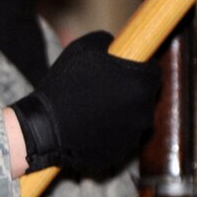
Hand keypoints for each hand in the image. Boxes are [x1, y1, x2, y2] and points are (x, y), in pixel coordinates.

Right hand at [9, 32, 160, 174]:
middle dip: (129, 91)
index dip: (139, 67)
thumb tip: (118, 45)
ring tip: (92, 108)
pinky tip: (88, 125)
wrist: (43, 128)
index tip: (123, 68)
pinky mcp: (119, 154)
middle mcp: (144, 112)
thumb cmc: (64, 85)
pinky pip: (118, 137)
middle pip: (145, 97)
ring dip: (119, 112)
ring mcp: (132, 137)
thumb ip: (108, 42)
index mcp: (141, 84)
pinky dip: (108, 131)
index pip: (154, 71)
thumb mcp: (83, 48)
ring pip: (133, 119)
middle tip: (104, 87)